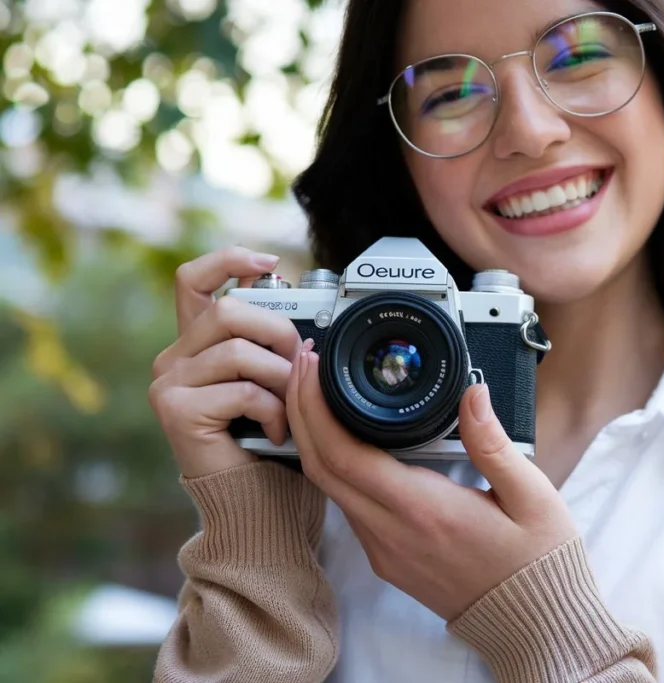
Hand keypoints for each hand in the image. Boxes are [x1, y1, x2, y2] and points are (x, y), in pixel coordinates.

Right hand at [149, 247, 302, 478]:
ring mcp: (169, 384)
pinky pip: (243, 390)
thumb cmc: (269, 442)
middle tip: (298, 361)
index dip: (228, 260)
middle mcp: (173, 359)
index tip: (269, 261)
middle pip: (229, 310)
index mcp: (195, 343)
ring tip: (291, 406)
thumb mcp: (272, 379)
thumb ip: (268, 339)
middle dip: (278, 331)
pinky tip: (279, 433)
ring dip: (281, 378)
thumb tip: (285, 294)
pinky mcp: (176, 412)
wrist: (257, 504)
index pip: (194, 280)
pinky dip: (274, 411)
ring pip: (239, 351)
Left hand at [287, 349, 577, 620]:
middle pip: (319, 467)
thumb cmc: (535, 561)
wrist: (531, 621)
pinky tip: (346, 438)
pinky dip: (334, 465)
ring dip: (314, 438)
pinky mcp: (387, 558)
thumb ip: (494, 443)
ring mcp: (384, 550)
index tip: (312, 366)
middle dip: (300, 411)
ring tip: (321, 392)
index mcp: (423, 511)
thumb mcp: (532, 496)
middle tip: (304, 365)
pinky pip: (347, 505)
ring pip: (328, 488)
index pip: (343, 455)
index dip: (316, 407)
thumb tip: (472, 394)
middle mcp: (392, 533)